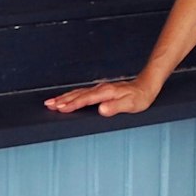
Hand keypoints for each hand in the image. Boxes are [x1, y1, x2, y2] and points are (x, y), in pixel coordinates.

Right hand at [45, 77, 159, 117]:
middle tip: (48, 105)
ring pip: (78, 93)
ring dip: (64, 97)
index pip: (85, 99)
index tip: (60, 108)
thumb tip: (102, 110)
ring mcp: (100, 88)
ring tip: (51, 102)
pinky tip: (67, 98)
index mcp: (106, 92)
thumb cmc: (140, 97)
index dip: (72, 104)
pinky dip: (72, 95)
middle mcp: (100, 89)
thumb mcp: (131, 104)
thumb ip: (116, 107)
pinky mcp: (101, 90)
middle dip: (62, 100)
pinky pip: (82, 92)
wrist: (147, 85)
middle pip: (78, 94)